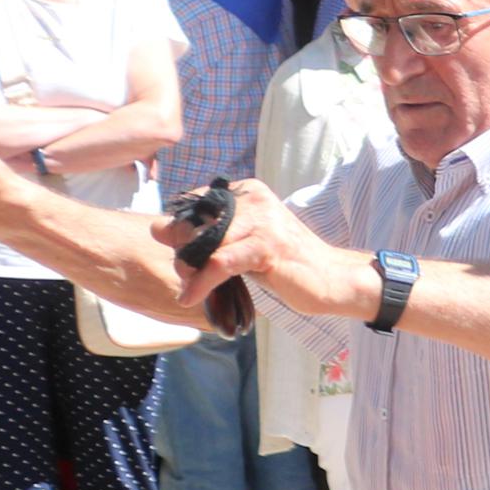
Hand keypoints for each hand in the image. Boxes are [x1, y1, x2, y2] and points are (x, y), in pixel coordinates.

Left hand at [177, 180, 375, 321]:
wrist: (333, 279)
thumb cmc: (286, 264)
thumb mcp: (244, 241)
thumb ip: (208, 233)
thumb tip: (157, 227)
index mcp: (248, 192)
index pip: (193, 204)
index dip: (180, 231)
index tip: (184, 255)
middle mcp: (254, 199)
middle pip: (194, 223)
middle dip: (182, 252)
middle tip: (186, 274)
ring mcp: (262, 222)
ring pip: (203, 243)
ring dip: (188, 269)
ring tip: (189, 286)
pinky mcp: (266, 247)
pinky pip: (218, 263)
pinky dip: (200, 283)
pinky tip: (191, 297)